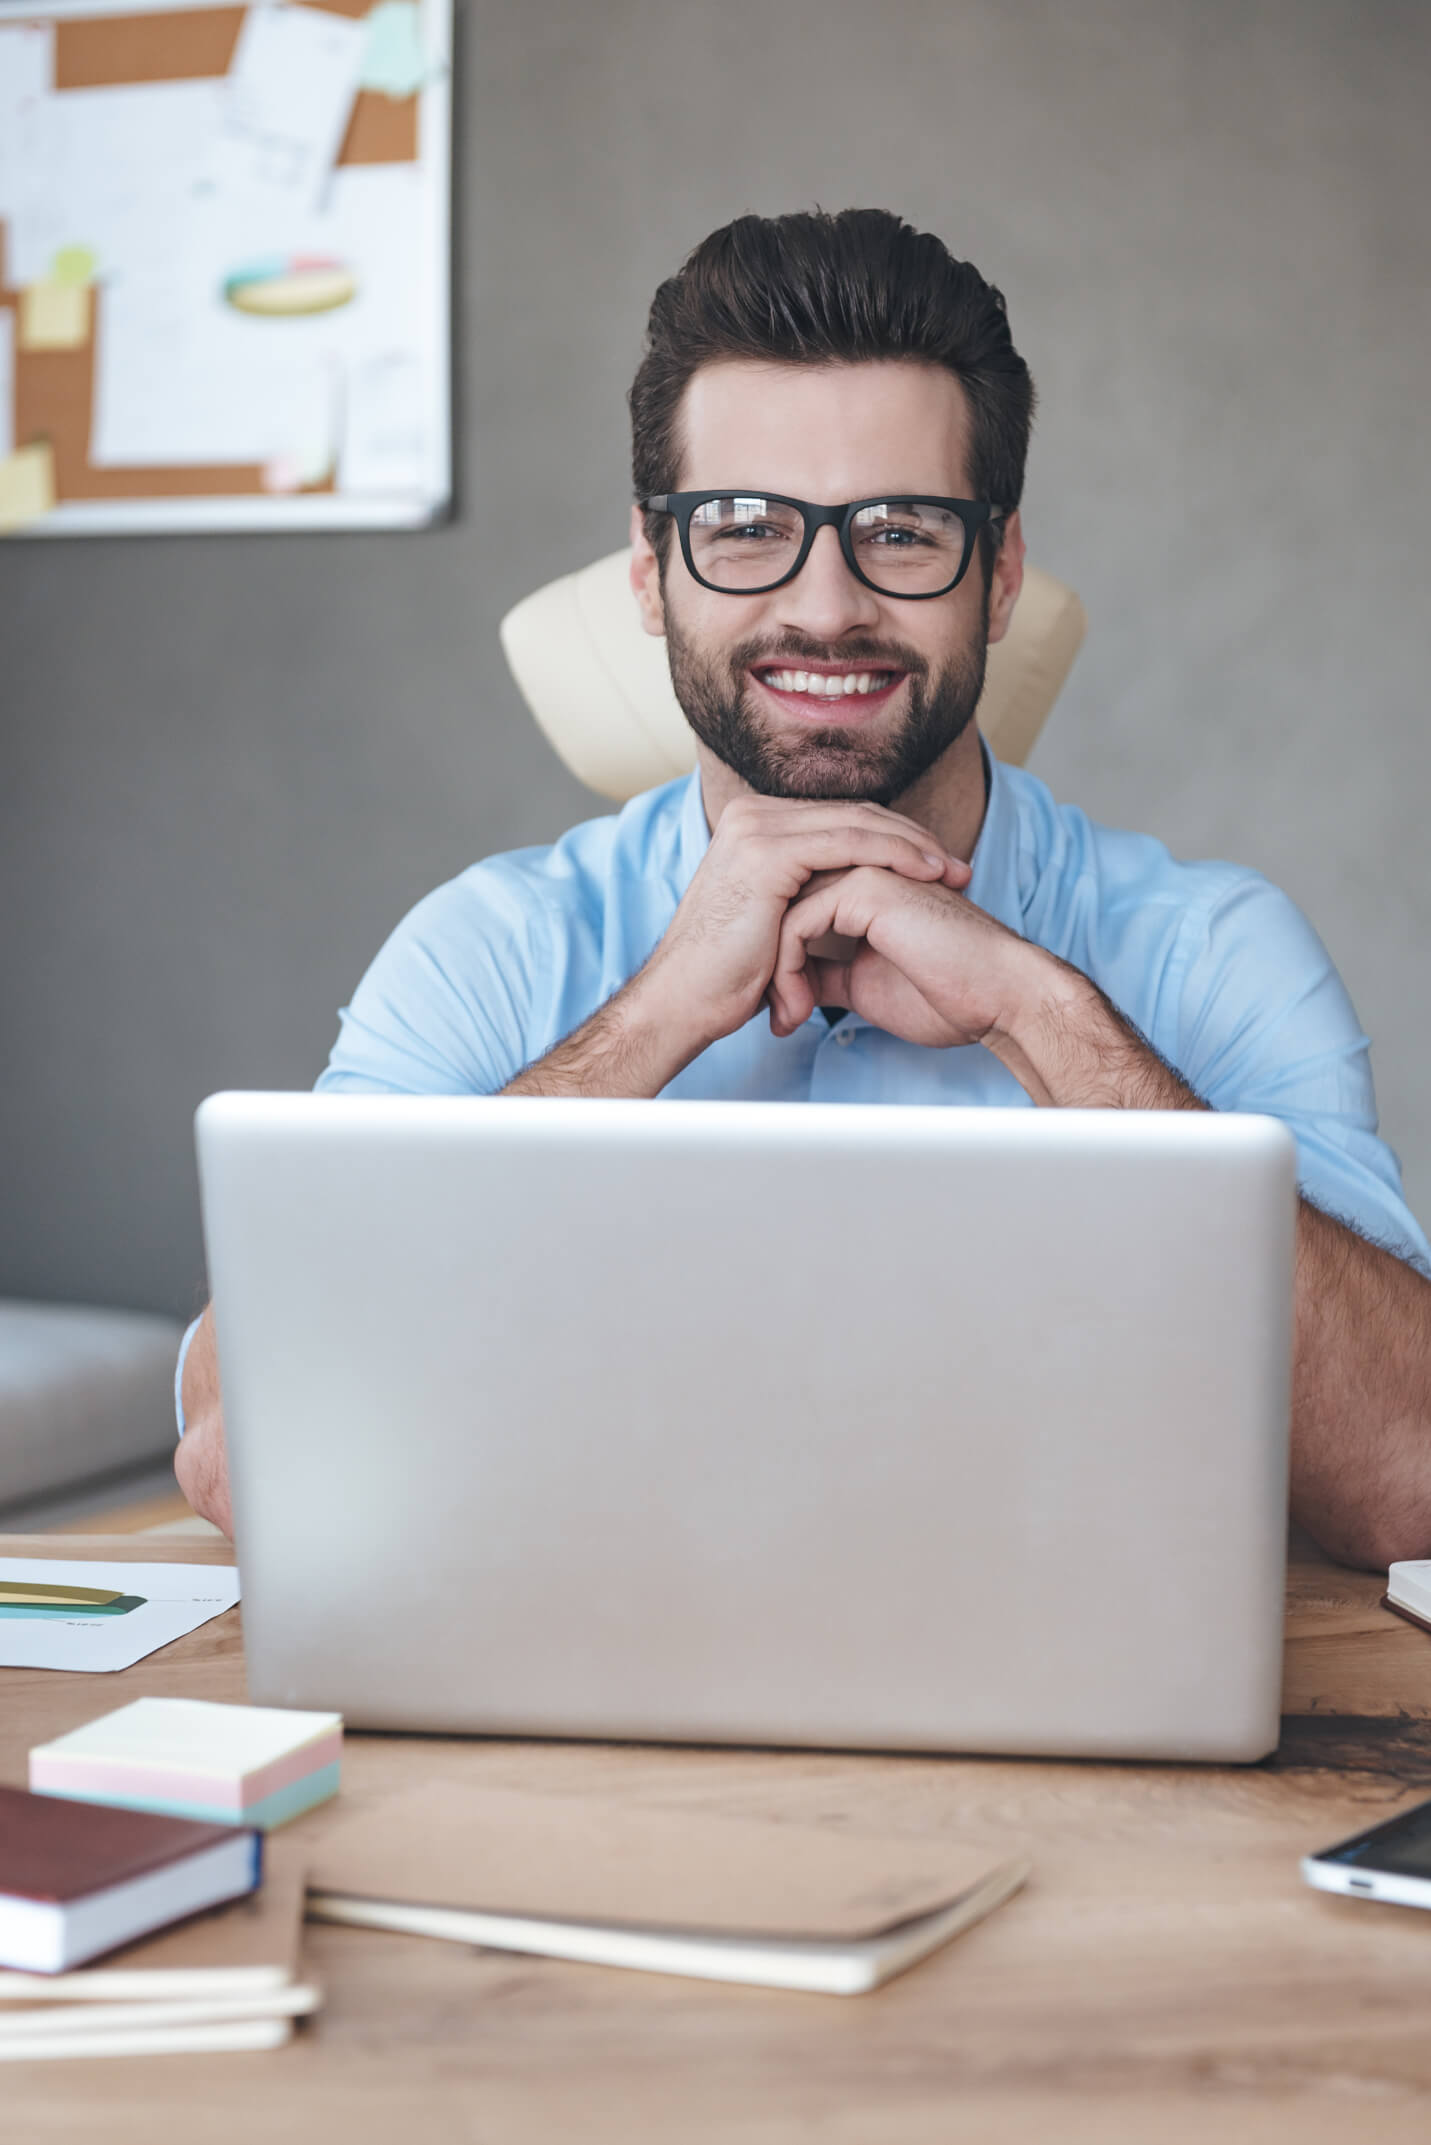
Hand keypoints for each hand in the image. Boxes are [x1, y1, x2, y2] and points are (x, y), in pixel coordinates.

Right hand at [638, 798, 970, 1060]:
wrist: (681, 1003)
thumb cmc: (724, 978)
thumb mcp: (773, 923)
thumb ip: (805, 897)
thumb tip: (850, 900)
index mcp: (752, 826)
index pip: (839, 819)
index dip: (893, 839)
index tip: (937, 866)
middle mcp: (751, 816)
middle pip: (853, 814)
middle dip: (912, 840)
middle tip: (957, 865)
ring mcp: (757, 830)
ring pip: (857, 824)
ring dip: (913, 846)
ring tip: (952, 870)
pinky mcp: (767, 854)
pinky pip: (848, 845)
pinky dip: (893, 856)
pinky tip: (925, 873)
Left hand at [766, 864, 1037, 1047]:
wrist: (998, 996)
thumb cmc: (949, 995)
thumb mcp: (867, 985)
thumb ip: (828, 973)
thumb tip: (794, 984)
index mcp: (864, 889)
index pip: (795, 912)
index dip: (779, 962)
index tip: (778, 1011)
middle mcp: (860, 871)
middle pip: (783, 909)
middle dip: (769, 967)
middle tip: (773, 1017)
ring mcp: (864, 872)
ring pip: (784, 914)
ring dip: (777, 974)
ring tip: (788, 1018)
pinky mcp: (867, 887)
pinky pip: (799, 922)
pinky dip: (788, 970)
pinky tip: (799, 1008)